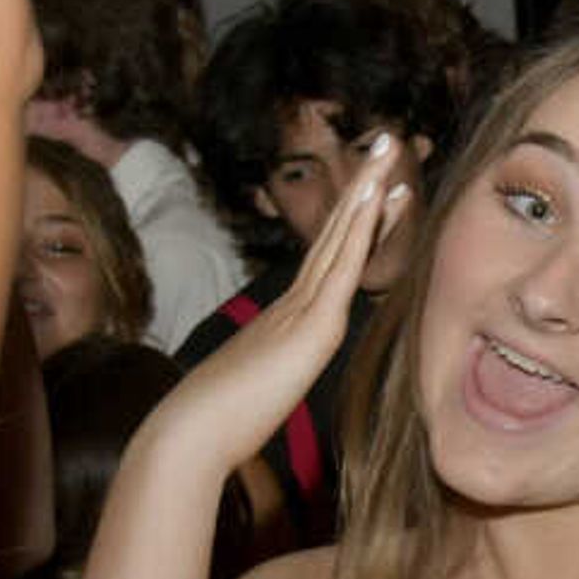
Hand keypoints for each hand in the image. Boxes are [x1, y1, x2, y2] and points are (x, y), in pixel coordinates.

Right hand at [156, 133, 410, 471]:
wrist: (189, 436)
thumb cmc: (215, 426)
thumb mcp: (256, 396)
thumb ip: (268, 379)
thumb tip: (269, 384)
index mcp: (285, 319)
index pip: (330, 261)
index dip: (356, 222)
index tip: (380, 191)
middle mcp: (293, 303)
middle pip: (336, 234)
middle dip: (365, 187)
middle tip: (387, 142)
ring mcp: (301, 309)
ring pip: (341, 237)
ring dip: (368, 189)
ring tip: (388, 147)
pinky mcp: (311, 326)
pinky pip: (342, 267)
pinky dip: (361, 228)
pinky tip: (378, 194)